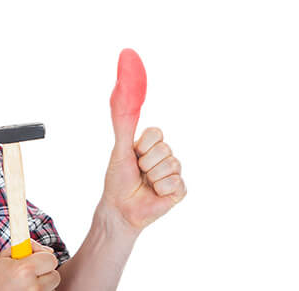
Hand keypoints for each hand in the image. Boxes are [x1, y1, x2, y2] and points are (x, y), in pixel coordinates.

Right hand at [0, 239, 59, 290]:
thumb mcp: (4, 258)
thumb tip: (49, 250)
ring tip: (24, 286)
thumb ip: (27, 247)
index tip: (36, 259)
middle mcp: (34, 287)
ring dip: (42, 285)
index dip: (44, 257)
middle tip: (30, 274)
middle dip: (45, 273)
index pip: (51, 259)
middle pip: (55, 275)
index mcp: (25, 270)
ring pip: (51, 288)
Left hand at [103, 49, 186, 230]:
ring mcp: (174, 172)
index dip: (143, 145)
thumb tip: (121, 90)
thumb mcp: (120, 148)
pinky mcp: (180, 190)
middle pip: (164, 148)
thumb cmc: (118, 179)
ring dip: (153, 177)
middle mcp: (165, 156)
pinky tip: (155, 194)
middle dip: (146, 163)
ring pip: (171, 165)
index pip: (157, 132)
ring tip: (146, 184)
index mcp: (151, 144)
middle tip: (139, 172)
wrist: (120, 208)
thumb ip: (124, 122)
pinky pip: (176, 183)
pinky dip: (161, 190)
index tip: (133, 154)